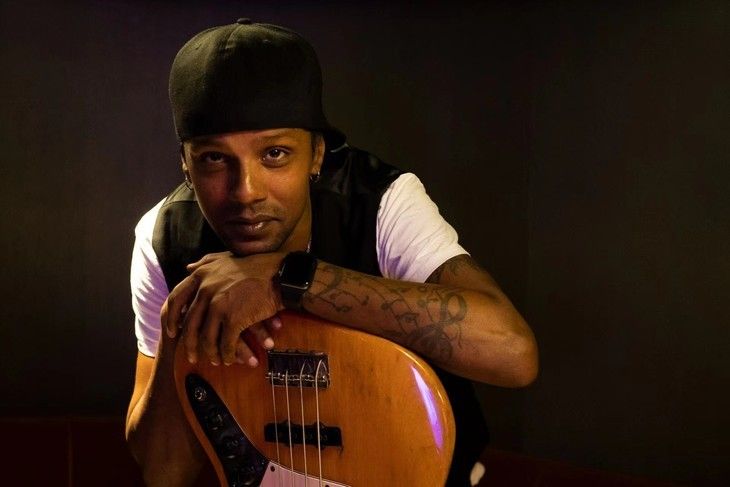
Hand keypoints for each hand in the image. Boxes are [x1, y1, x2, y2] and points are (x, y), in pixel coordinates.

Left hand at [162, 251, 284, 365]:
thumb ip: (204, 263)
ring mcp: (218, 306)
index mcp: (201, 276)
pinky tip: (231, 359)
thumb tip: (188, 268)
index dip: (171, 318)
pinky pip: (226, 344)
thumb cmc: (255, 267)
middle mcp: (205, 290)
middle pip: (189, 325)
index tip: (172, 331)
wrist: (278, 274)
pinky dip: (228, 355)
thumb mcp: (224, 259)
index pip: (175, 300)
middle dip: (189, 344)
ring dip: (211, 353)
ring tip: (216, 361)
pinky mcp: (234, 320)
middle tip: (192, 356)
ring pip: (207, 338)